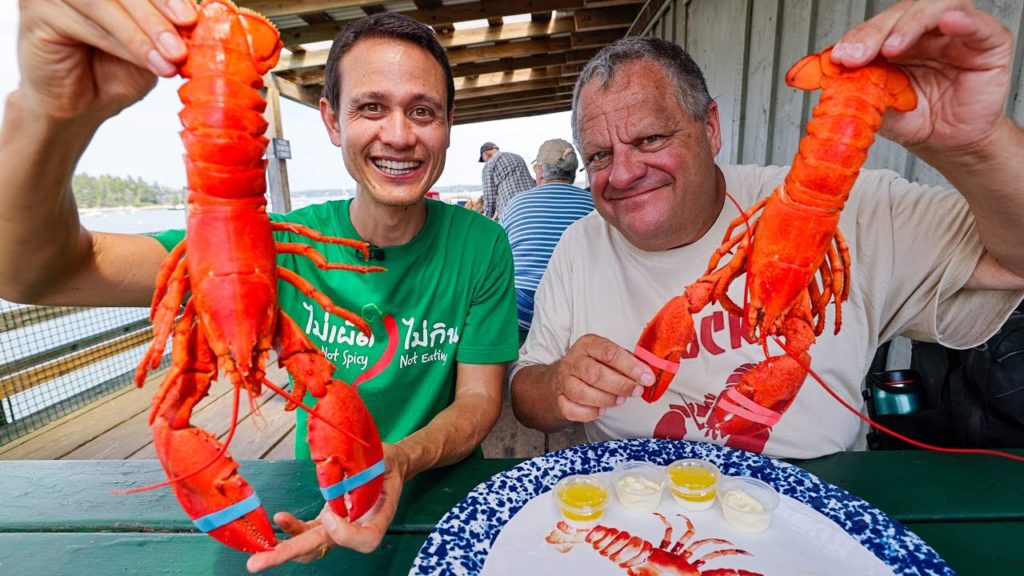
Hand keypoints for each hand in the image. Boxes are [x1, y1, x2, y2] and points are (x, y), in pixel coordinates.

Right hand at [15, 0, 195, 119]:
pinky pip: (90, 23)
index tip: (192, 19)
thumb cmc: (112, 71)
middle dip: (158, 17)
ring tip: (170, 59)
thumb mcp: (150, 45)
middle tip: (181, 47)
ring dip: (144, 33)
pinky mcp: (38, 11)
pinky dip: (125, 44)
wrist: (78, 106)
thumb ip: (168, 27)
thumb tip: (195, 18)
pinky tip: (149, 63)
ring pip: (108, 3)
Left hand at [245, 444, 409, 572]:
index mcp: (378, 518)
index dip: (344, 533)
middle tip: (258, 563)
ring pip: (311, 546)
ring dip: (284, 550)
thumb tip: (332, 485)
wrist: (389, 466)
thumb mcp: (385, 462)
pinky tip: (280, 518)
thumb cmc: (388, 464)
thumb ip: (363, 474)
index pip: (364, 540)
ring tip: (259, 555)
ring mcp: (339, 528)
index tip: (331, 514)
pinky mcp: (327, 521)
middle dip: (289, 553)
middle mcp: (357, 529)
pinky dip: (292, 528)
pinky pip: (308, 531)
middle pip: (323, 547)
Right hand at [552, 334, 654, 421]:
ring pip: (582, 393)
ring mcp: (563, 380)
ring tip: (620, 400)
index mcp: (588, 344)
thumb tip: (648, 372)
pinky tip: (602, 409)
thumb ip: (628, 361)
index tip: (647, 378)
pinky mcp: (559, 399)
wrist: (563, 377)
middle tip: (636, 391)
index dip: (630, 367)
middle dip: (620, 385)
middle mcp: (573, 361)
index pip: (609, 353)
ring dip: (606, 399)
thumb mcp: (609, 355)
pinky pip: (573, 409)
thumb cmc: (593, 365)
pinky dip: (590, 413)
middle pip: (594, 374)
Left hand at [830, 0, 1013, 153]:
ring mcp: (956, 33)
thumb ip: (857, 91)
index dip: (854, 40)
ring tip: (890, 48)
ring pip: (932, 9)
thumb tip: (824, 80)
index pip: (873, 30)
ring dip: (908, 25)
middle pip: (898, 15)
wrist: (950, 144)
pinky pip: (978, 24)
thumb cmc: (918, 120)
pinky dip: (961, 20)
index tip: (837, 58)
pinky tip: (945, 23)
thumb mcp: (879, 109)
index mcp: (895, 42)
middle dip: (873, 34)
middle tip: (855, 56)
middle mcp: (925, 32)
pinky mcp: (989, 42)